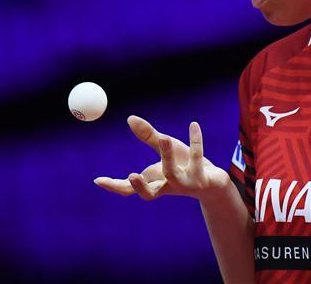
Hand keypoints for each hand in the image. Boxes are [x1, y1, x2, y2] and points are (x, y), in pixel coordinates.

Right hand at [94, 115, 230, 201]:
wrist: (213, 181)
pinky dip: (196, 141)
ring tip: (165, 138)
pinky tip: (194, 125)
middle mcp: (167, 187)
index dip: (113, 186)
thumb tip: (130, 118)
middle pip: (149, 193)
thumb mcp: (165, 148)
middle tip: (131, 175)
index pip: (129, 189)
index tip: (97, 180)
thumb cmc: (185, 165)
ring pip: (173, 175)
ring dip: (168, 156)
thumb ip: (148, 136)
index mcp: (153, 182)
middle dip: (140, 187)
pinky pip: (197, 158)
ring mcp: (184, 185)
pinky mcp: (202, 179)